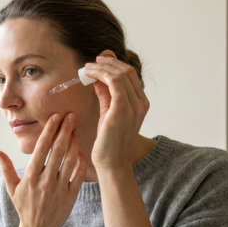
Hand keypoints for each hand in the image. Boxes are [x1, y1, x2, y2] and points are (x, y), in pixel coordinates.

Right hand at [0, 113, 86, 226]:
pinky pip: (78, 176)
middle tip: (71, 115)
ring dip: (74, 143)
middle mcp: (45, 181)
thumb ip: (6, 168)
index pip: (41, 148)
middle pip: (57, 150)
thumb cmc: (24, 207)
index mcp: (30, 176)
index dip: (49, 130)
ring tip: (76, 130)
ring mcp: (59, 188)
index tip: (55, 117)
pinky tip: (81, 152)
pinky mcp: (70, 196)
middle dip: (65, 131)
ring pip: (69, 161)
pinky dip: (80, 163)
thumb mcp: (12, 189)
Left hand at [84, 54, 149, 170]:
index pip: (130, 76)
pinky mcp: (121, 111)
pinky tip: (88, 75)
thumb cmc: (109, 142)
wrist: (112, 164)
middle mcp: (140, 103)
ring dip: (101, 67)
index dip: (114, 65)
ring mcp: (133, 107)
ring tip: (86, 68)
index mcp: (141, 104)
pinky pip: (114, 83)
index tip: (98, 62)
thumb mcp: (108, 114)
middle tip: (90, 63)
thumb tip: (97, 79)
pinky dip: (100, 75)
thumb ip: (105, 96)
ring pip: (120, 74)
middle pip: (127, 71)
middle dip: (107, 63)